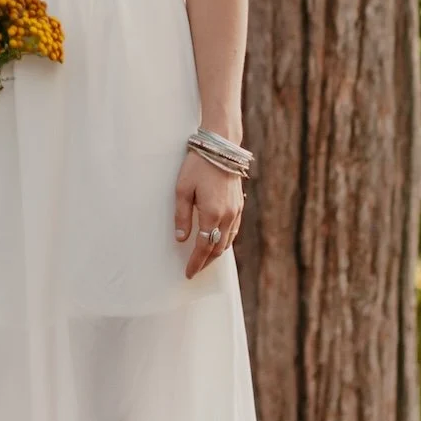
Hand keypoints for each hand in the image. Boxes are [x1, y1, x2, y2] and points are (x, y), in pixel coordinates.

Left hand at [174, 151, 243, 276]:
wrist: (221, 147)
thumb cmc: (198, 165)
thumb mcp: (182, 190)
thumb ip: (182, 216)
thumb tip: (181, 238)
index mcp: (212, 214)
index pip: (204, 248)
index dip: (196, 263)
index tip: (188, 273)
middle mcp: (227, 216)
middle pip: (218, 249)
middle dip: (206, 262)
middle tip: (195, 270)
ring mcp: (236, 210)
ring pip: (228, 241)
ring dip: (217, 253)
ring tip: (205, 259)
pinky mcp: (239, 204)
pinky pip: (234, 230)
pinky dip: (226, 240)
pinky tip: (219, 240)